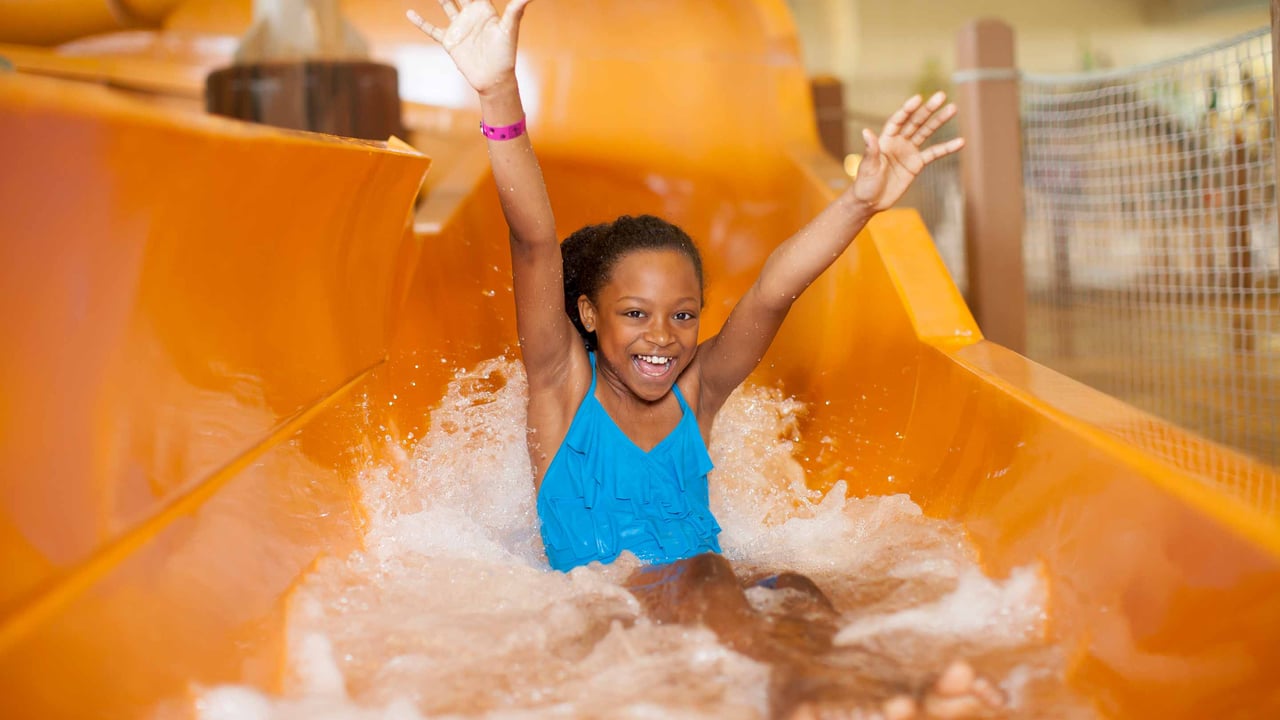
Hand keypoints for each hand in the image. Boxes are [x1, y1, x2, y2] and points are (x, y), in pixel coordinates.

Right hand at [407, 0, 535, 94]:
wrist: (494, 79)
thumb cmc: (506, 55)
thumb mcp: (510, 30)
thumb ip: (515, 10)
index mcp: (485, 9)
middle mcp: (471, 15)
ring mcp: (459, 27)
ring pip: (445, 5)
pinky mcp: (450, 41)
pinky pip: (432, 29)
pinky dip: (420, 22)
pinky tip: (409, 13)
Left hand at [851, 92, 964, 211]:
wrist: (871, 202)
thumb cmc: (864, 184)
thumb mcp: (867, 167)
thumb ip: (871, 150)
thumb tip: (866, 132)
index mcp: (885, 140)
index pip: (897, 121)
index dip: (907, 110)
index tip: (918, 99)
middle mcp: (898, 142)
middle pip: (915, 122)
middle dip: (928, 109)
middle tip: (941, 96)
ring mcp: (908, 151)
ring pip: (926, 133)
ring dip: (939, 121)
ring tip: (953, 108)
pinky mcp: (916, 164)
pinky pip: (933, 154)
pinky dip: (946, 148)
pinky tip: (960, 142)